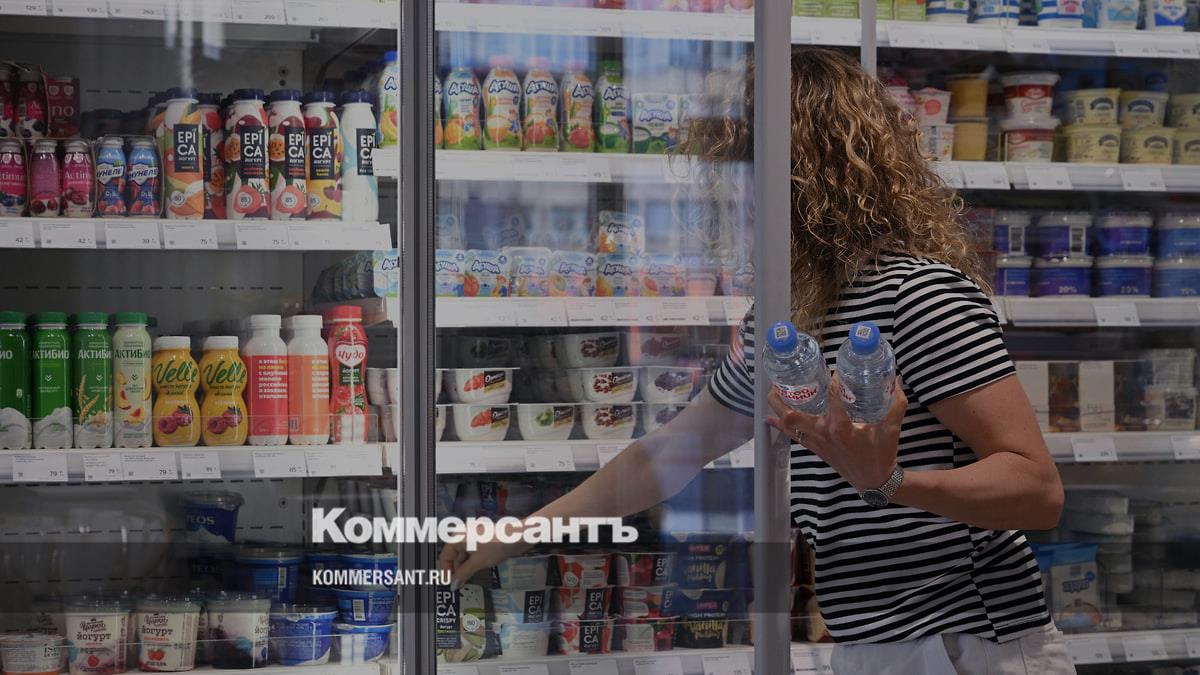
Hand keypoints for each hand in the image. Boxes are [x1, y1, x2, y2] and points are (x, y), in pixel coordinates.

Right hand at [438, 534, 532, 586]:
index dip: (446, 570)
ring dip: (464, 568)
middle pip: (454, 555)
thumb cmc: (497, 545)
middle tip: (458, 585)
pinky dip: (472, 563)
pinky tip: (474, 573)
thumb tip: (453, 585)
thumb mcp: (478, 562)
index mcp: (459, 537)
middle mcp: (464, 535)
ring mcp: (475, 538)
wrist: (519, 536)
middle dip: (456, 570)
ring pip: (464, 555)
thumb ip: (463, 573)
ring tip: (466, 582)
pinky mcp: (484, 541)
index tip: (449, 584)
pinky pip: (473, 554)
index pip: (445, 555)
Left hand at [767, 374, 907, 492]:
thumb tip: (897, 377)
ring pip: (788, 425)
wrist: (875, 481)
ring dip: (777, 408)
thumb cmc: (883, 453)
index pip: (831, 397)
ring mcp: (817, 442)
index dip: (830, 380)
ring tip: (774, 390)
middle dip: (781, 396)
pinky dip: (780, 426)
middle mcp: (824, 434)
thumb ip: (895, 401)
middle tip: (779, 379)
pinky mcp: (815, 448)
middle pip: (792, 414)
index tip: (832, 368)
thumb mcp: (892, 427)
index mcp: (842, 427)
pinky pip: (793, 436)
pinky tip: (770, 417)